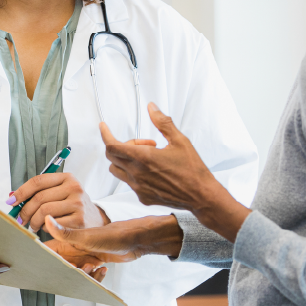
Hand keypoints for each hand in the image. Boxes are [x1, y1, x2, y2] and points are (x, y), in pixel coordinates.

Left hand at [7, 172, 107, 232]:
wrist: (96, 220)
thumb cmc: (72, 206)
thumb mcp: (60, 193)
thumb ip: (39, 192)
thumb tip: (12, 197)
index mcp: (67, 177)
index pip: (38, 181)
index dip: (21, 191)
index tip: (11, 201)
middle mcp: (74, 188)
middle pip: (39, 198)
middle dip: (25, 211)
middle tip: (20, 220)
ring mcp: (78, 204)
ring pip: (44, 212)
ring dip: (34, 222)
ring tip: (34, 225)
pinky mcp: (79, 220)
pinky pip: (52, 225)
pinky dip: (46, 228)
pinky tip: (48, 229)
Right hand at [45, 214, 182, 263]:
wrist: (136, 240)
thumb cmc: (114, 235)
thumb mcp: (87, 237)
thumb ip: (65, 233)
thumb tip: (47, 219)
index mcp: (68, 241)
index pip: (49, 251)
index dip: (47, 260)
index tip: (51, 267)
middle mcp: (74, 249)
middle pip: (62, 267)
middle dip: (68, 273)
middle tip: (79, 269)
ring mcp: (84, 256)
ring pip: (75, 273)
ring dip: (84, 276)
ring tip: (92, 268)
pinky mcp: (95, 261)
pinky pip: (89, 276)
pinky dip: (95, 277)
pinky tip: (102, 270)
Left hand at [100, 102, 249, 241]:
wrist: (202, 196)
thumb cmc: (193, 169)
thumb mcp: (180, 141)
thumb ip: (162, 123)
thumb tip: (152, 108)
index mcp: (143, 158)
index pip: (112, 145)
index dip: (105, 134)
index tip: (104, 127)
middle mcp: (137, 174)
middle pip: (112, 156)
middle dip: (122, 144)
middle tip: (142, 143)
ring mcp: (138, 187)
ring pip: (117, 170)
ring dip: (125, 159)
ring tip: (148, 157)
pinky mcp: (143, 197)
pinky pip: (129, 182)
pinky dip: (134, 173)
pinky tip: (153, 171)